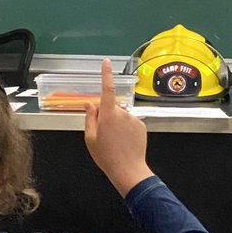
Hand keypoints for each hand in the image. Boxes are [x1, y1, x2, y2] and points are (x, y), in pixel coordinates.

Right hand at [84, 58, 152, 195]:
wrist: (128, 170)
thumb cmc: (107, 156)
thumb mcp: (90, 138)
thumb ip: (90, 118)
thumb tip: (90, 104)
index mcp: (108, 115)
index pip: (107, 89)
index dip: (106, 75)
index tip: (106, 63)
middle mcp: (123, 113)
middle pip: (112, 108)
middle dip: (107, 116)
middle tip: (104, 135)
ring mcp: (134, 119)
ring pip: (122, 116)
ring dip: (118, 124)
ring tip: (115, 142)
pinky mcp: (142, 125)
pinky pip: (131, 122)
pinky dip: (127, 129)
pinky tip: (125, 142)